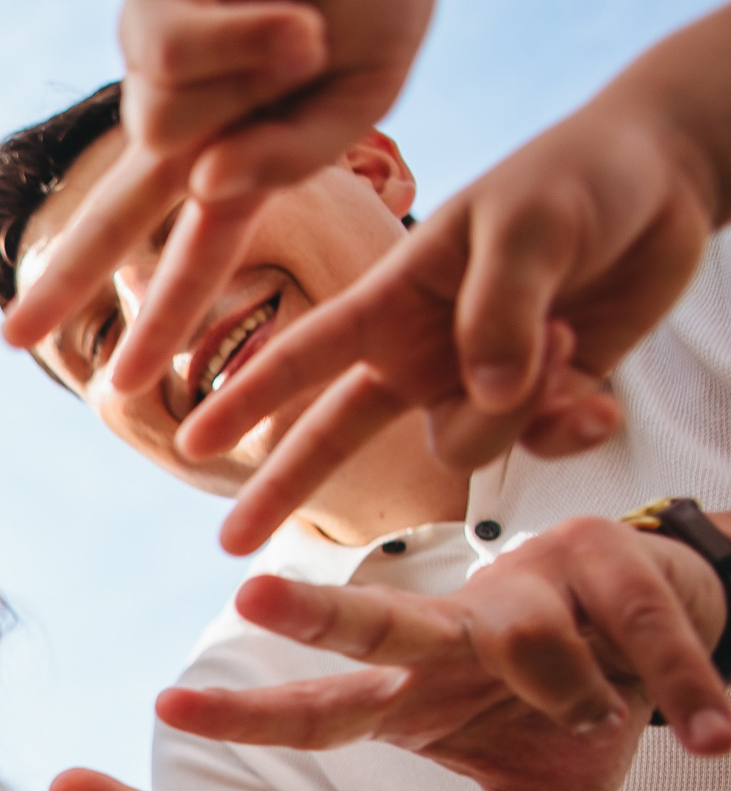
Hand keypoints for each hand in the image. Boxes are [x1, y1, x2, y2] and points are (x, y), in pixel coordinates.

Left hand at [3, 0, 431, 392]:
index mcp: (245, 147)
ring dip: (242, 83)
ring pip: (158, 126)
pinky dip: (237, 42)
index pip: (198, 248)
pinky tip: (292, 22)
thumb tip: (206, 186)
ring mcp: (160, 60)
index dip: (160, 315)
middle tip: (9, 342)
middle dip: (71, 278)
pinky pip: (166, 61)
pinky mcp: (145, 7)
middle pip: (120, 210)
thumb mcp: (365, 90)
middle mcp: (193, 113)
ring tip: (304, 30)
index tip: (118, 383)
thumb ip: (294, 155)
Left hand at [154, 521, 722, 790]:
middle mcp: (451, 633)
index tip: (167, 709)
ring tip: (596, 700)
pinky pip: (642, 633)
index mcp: (417, 692)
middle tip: (248, 595)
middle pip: (373, 623)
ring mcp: (526, 592)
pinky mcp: (607, 563)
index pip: (321, 706)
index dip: (252, 713)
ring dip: (567, 679)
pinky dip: (680, 680)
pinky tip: (717, 730)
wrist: (663, 612)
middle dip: (317, 611)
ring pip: (524, 632)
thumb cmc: (574, 706)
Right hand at [187, 76, 723, 548]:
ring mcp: (478, 380)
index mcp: (394, 298)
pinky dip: (573, 428)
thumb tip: (490, 394)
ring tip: (566, 331)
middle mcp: (421, 351)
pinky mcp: (543, 398)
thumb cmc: (576, 177)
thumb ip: (500, 313)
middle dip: (280, 484)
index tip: (192, 440)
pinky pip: (539, 447)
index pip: (307, 353)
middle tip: (227, 545)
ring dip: (518, 410)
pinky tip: (598, 392)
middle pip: (334, 432)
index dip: (247, 397)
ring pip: (466, 445)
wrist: (665, 177)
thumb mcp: (530, 225)